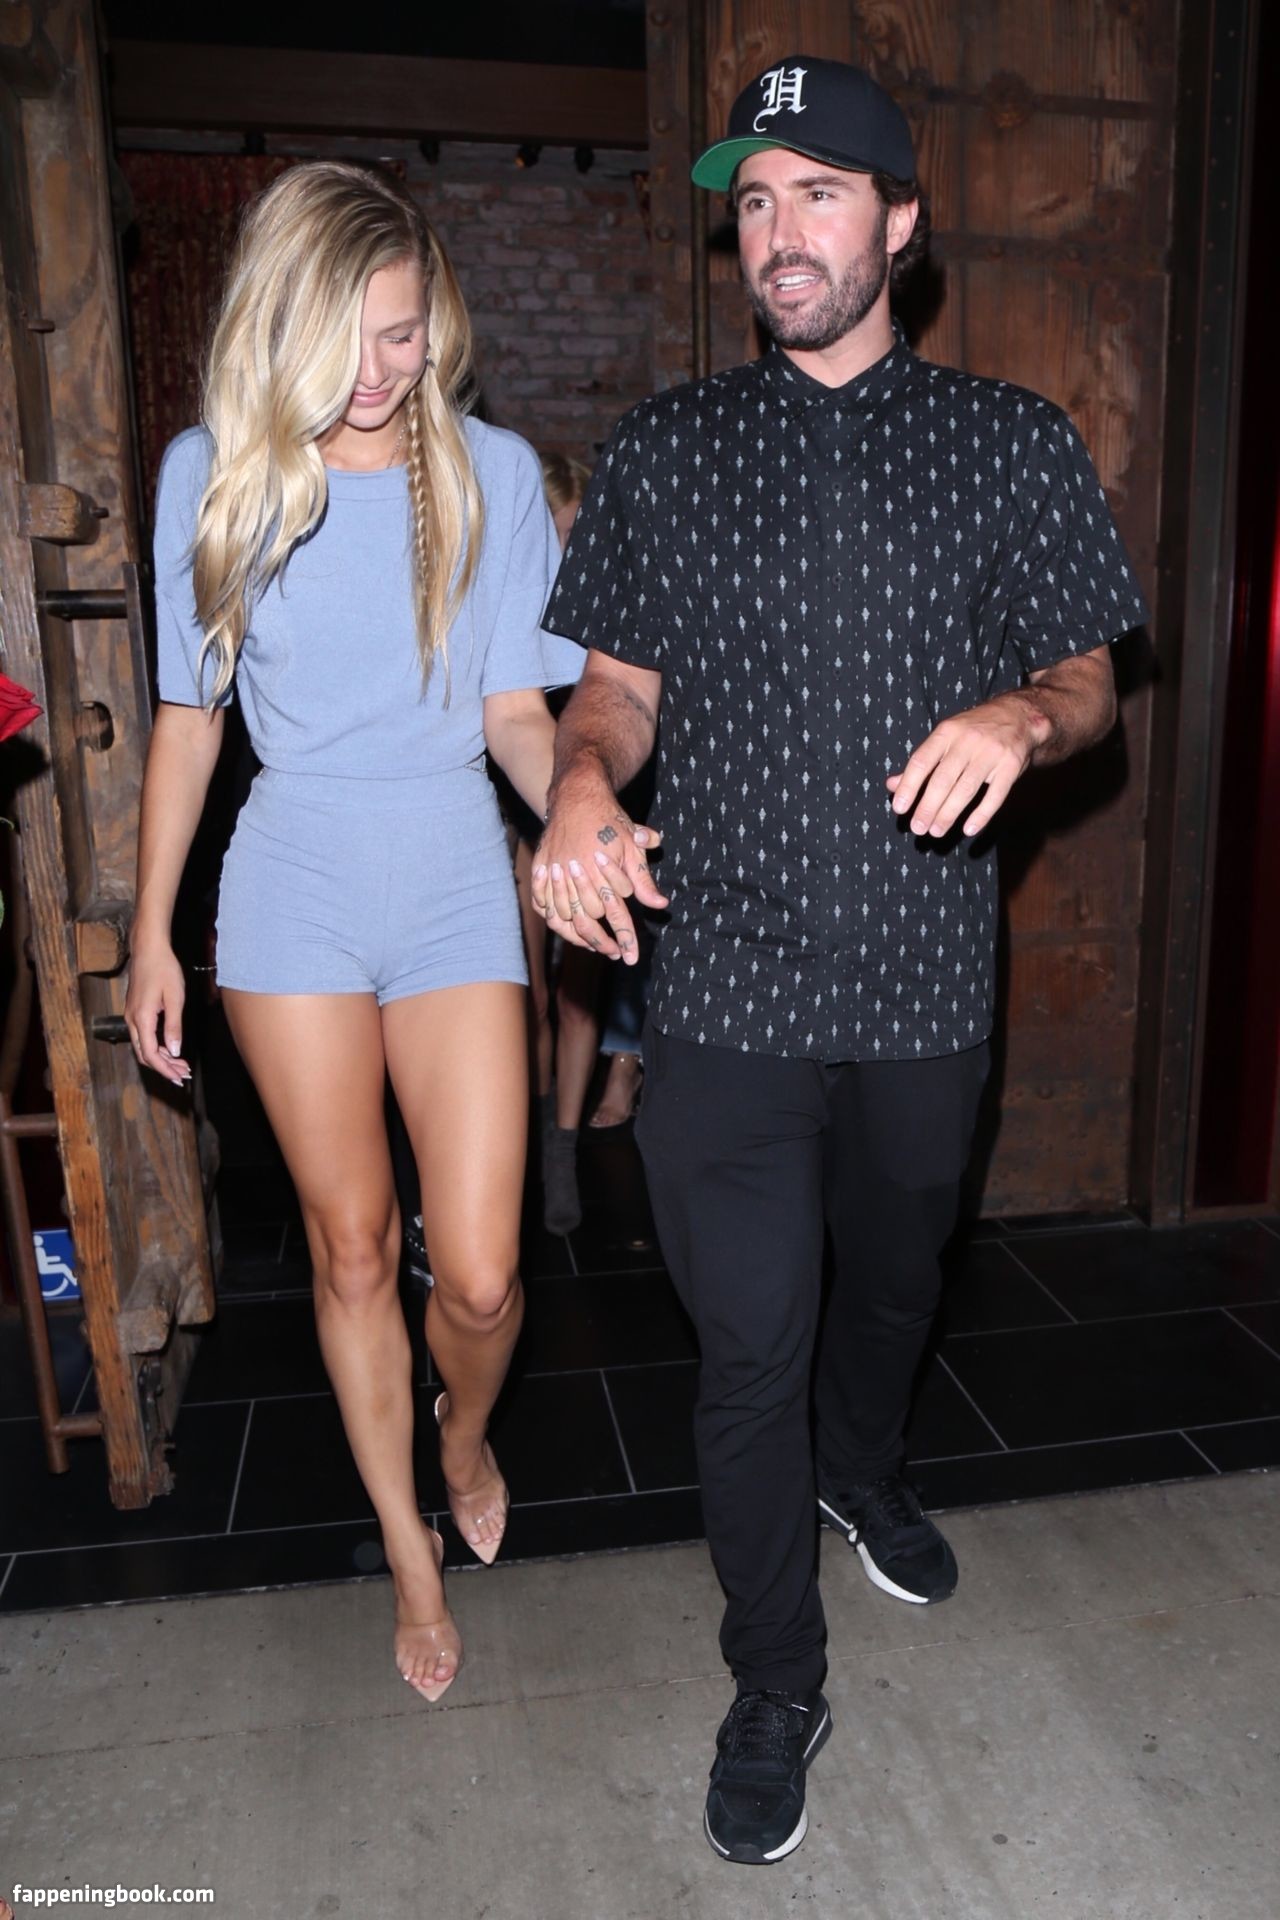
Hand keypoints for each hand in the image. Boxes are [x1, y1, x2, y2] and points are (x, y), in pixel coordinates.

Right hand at [124, 932, 192, 1087]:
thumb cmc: (163, 969)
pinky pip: (143, 1036)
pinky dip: (157, 1046)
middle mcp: (132, 1020)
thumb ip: (174, 1027)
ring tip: (181, 1064)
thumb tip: (175, 1051)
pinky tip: (171, 1048)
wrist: (148, 949)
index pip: (151, 1054)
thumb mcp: (175, 998)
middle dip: (164, 1068)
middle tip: (183, 1075)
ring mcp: (131, 1016)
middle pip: (145, 1055)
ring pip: (143, 1046)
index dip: (165, 1069)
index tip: (179, 1078)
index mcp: (142, 1019)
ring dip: (161, 1058)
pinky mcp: (134, 1011)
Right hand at [532, 775, 667, 963]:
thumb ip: (643, 879)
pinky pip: (543, 903)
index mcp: (601, 869)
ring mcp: (554, 871)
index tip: (631, 958)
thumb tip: (660, 905)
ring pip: (562, 917)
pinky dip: (554, 918)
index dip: (625, 938)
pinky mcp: (540, 868)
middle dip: (602, 941)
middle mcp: (576, 873)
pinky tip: (567, 928)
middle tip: (615, 953)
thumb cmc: (609, 819)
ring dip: (578, 936)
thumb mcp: (632, 845)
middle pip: (588, 920)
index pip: (615, 913)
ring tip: (594, 947)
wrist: (576, 795)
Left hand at [887, 696, 1050, 837]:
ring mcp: (991, 752)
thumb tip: (891, 785)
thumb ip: (921, 763)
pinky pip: (995, 795)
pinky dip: (982, 814)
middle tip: (918, 828)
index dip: (908, 786)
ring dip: (949, 814)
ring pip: (966, 789)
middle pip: (942, 779)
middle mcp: (968, 740)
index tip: (899, 808)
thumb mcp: (945, 738)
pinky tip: (969, 829)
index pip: (921, 761)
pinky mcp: (1011, 765)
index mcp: (946, 732)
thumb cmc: (974, 731)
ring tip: (936, 831)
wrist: (1019, 716)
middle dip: (928, 807)